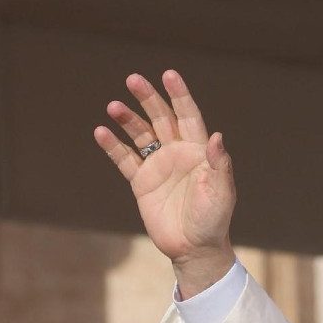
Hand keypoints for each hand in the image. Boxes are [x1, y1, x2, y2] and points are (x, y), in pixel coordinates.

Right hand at [94, 71, 235, 297]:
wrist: (194, 248)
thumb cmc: (214, 220)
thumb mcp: (221, 192)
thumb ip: (218, 165)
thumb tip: (217, 137)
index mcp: (199, 151)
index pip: (188, 116)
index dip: (179, 95)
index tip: (169, 75)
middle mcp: (177, 153)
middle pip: (161, 118)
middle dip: (148, 98)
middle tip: (133, 79)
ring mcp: (158, 166)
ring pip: (140, 135)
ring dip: (127, 119)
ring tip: (113, 105)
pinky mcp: (141, 183)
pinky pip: (125, 159)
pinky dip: (113, 146)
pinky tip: (101, 132)